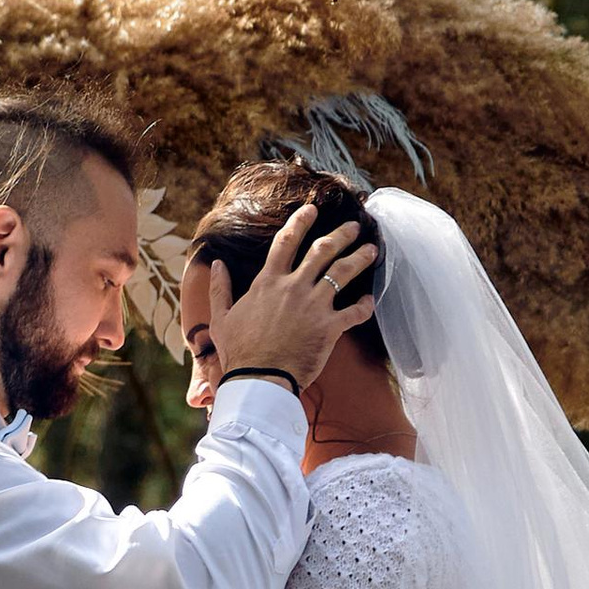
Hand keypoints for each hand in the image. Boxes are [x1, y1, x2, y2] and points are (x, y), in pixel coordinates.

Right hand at [209, 202, 377, 391]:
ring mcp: (314, 306)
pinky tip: (371, 300)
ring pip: (342, 273)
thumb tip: (217, 264)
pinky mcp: (329, 327)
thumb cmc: (238, 352)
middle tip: (354, 226)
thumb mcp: (221, 318)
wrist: (259, 378)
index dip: (300, 222)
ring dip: (359, 258)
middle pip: (322, 251)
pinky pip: (355, 312)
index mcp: (268, 282)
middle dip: (341, 235)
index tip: (312, 209)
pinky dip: (365, 305)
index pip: (285, 241)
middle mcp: (293, 287)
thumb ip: (220, 288)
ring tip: (372, 250)